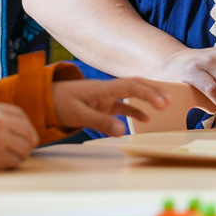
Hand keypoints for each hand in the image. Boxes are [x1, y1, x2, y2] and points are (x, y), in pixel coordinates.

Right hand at [0, 102, 37, 170]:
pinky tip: (5, 164)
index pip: (21, 116)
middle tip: (26, 149)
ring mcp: (0, 139)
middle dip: (29, 142)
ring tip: (12, 157)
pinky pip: (15, 161)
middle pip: (27, 132)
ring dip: (21, 155)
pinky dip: (13, 164)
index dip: (27, 126)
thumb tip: (12, 126)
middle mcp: (0, 121)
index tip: (26, 134)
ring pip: (24, 149)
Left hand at [52, 78, 169, 136]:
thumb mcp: (78, 114)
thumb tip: (122, 131)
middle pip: (136, 85)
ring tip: (166, 106)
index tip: (163, 103)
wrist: (44, 100)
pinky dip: (136, 111)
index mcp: (103, 88)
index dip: (148, 93)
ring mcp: (106, 97)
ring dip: (148, 99)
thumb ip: (100, 122)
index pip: (131, 86)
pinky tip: (146, 119)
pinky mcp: (103, 105)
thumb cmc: (59, 103)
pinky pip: (124, 106)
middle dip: (154, 90)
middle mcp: (107, 89)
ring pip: (132, 94)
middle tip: (171, 100)